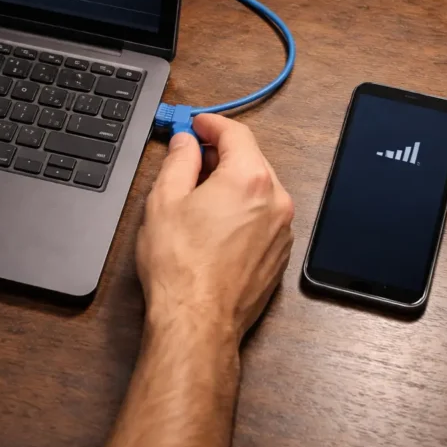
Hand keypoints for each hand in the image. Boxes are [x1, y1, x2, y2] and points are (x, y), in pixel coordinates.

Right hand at [137, 114, 294, 340]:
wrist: (197, 322)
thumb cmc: (180, 266)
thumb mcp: (164, 201)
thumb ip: (178, 161)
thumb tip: (185, 143)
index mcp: (249, 179)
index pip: (235, 134)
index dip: (211, 124)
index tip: (196, 125)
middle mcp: (276, 200)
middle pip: (252, 159)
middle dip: (222, 153)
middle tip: (192, 155)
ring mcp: (282, 230)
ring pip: (260, 189)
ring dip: (233, 182)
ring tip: (199, 193)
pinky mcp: (279, 254)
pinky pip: (264, 217)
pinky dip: (244, 209)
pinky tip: (216, 223)